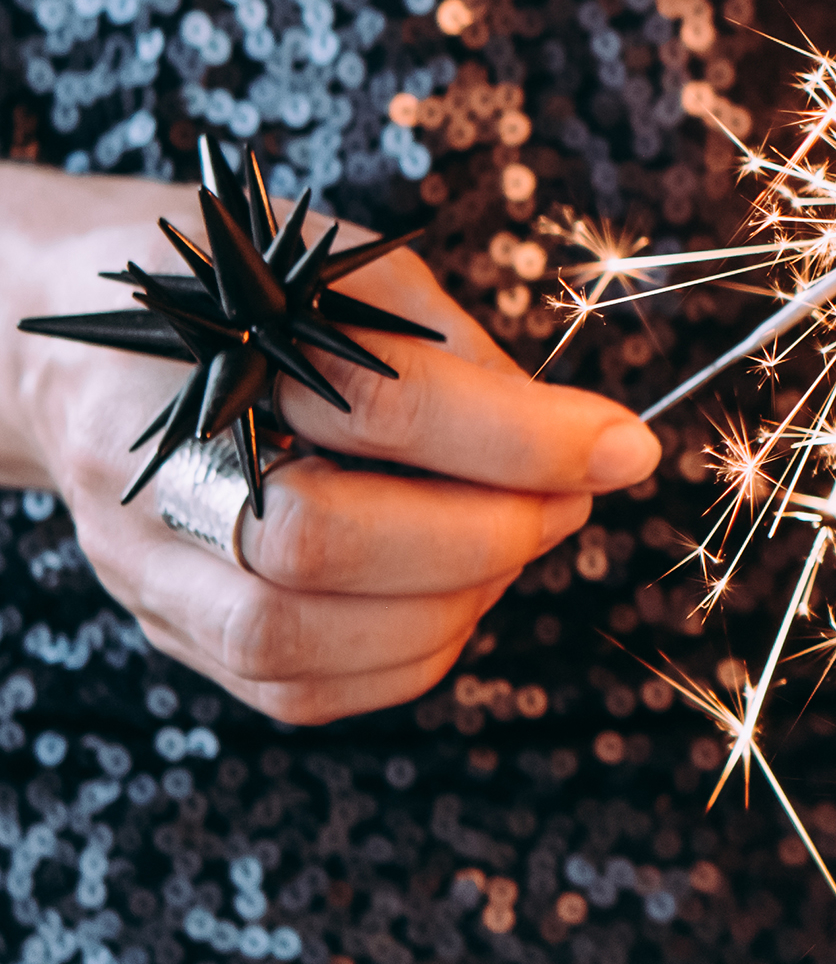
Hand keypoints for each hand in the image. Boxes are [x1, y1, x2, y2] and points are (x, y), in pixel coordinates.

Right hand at [0, 166, 656, 724]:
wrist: (80, 339)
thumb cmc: (241, 293)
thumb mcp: (349, 273)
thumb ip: (456, 356)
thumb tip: (580, 445)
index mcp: (200, 349)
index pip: (378, 407)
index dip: (522, 438)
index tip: (627, 447)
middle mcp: (150, 467)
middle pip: (324, 544)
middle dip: (486, 534)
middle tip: (569, 499)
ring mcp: (144, 562)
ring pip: (302, 643)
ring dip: (450, 605)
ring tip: (510, 542)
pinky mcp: (166, 626)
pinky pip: (295, 691)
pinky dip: (403, 658)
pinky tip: (450, 597)